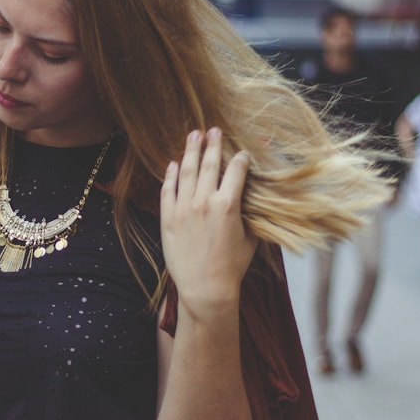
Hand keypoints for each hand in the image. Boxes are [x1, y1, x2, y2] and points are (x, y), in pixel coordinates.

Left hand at [160, 128, 256, 316]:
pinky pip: (168, 189)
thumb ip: (250, 215)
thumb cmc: (231, 267)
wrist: (205, 289)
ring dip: (191, 150)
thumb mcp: (250, 239)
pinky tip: (173, 163)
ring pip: (187, 171)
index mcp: (229, 205)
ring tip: (194, 135)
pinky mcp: (167, 218)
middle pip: (209, 164)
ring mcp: (183, 208)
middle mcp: (205, 201)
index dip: (240, 158)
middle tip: (214, 129)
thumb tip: (252, 199)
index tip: (241, 152)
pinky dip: (171, 174)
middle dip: (213, 144)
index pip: (236, 170)